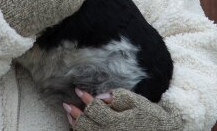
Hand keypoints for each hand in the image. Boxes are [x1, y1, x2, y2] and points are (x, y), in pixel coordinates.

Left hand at [65, 88, 182, 130]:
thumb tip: (100, 96)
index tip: (78, 90)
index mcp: (118, 122)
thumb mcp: (137, 102)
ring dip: (75, 124)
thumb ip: (118, 97)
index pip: (95, 110)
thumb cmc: (150, 115)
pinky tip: (77, 125)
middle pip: (86, 125)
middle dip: (75, 113)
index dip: (85, 100)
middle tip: (67, 103)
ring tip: (69, 113)